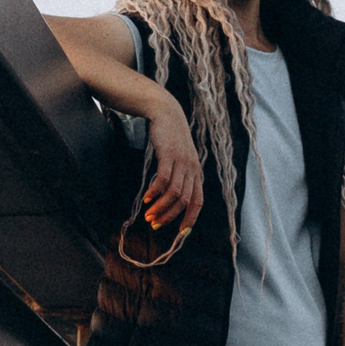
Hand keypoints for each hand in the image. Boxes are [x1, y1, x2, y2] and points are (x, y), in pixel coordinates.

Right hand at [140, 98, 202, 233]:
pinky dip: (155, 192)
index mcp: (197, 173)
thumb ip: (180, 176)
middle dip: (170, 216)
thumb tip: (173, 197)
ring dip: (160, 207)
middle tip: (155, 224)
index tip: (180, 232)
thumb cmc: (171, 138)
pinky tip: (146, 198)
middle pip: (184, 201)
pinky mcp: (169, 155)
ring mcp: (182, 162)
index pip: (198, 201)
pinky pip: (163, 179)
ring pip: (174, 193)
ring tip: (148, 215)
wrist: (166, 113)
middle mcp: (193, 169)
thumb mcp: (180, 159)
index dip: (190, 218)